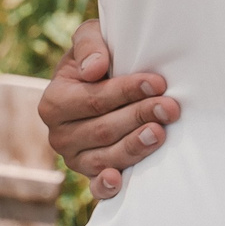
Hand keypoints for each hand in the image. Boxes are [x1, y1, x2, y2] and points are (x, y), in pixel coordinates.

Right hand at [37, 19, 178, 199]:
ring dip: (135, 146)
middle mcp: (59, 135)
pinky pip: (96, 187)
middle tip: (171, 107)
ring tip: (161, 132)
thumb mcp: (90, 38)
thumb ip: (88, 45)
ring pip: (105, 157)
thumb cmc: (99, 57)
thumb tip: (94, 70)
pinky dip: (106, 186)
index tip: (157, 82)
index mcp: (53, 102)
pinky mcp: (91, 175)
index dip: (126, 91)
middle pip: (103, 129)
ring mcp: (75, 159)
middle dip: (139, 116)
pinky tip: (119, 181)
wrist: (103, 81)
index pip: (93, 99)